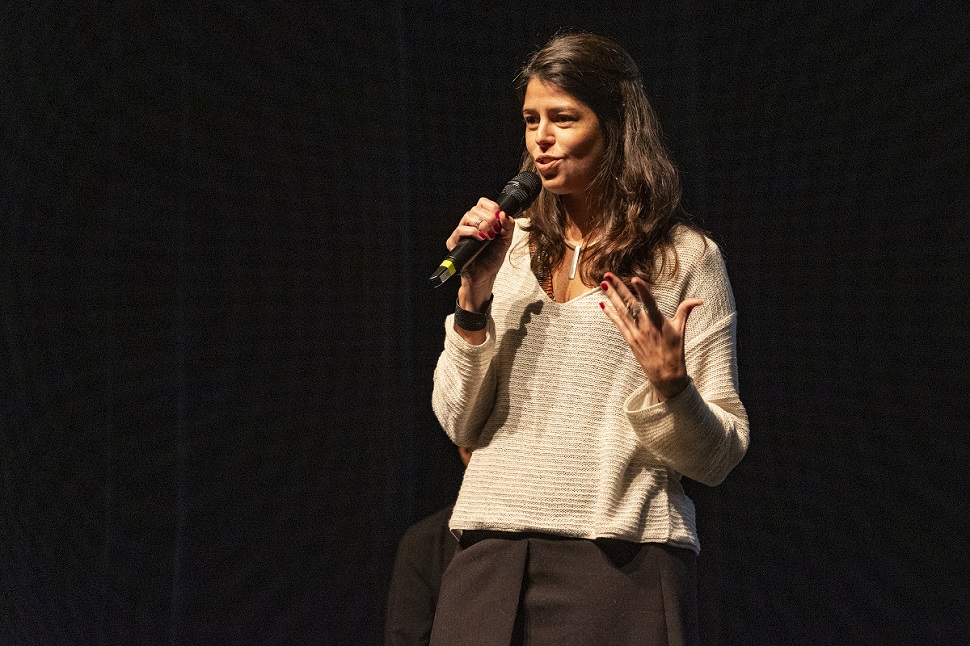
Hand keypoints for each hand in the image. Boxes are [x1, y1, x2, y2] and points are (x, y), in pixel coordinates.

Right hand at [446, 197, 515, 310]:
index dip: (491, 206)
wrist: (485, 276)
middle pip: (475, 209)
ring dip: (482, 225)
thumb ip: (508, 226)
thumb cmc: (492, 259)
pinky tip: (481, 238)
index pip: (482, 203)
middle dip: (489, 218)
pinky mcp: (454, 242)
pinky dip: (472, 232)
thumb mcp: (506, 240)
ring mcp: (461, 233)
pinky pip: (460, 230)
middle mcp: (470, 225)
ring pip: (468, 217)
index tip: (499, 216)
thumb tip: (504, 214)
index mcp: (481, 221)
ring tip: (489, 236)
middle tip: (495, 230)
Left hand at [599, 272, 702, 400]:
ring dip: (611, 296)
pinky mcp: (629, 339)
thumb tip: (699, 300)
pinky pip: (618, 323)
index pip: (649, 303)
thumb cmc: (675, 350)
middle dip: (618, 288)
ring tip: (603, 283)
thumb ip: (685, 311)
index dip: (643, 291)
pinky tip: (602, 303)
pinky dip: (610, 313)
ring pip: (621, 311)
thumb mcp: (681, 329)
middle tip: (607, 274)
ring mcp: (635, 333)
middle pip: (629, 303)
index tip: (635, 278)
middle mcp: (645, 326)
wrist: (666, 374)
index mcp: (658, 321)